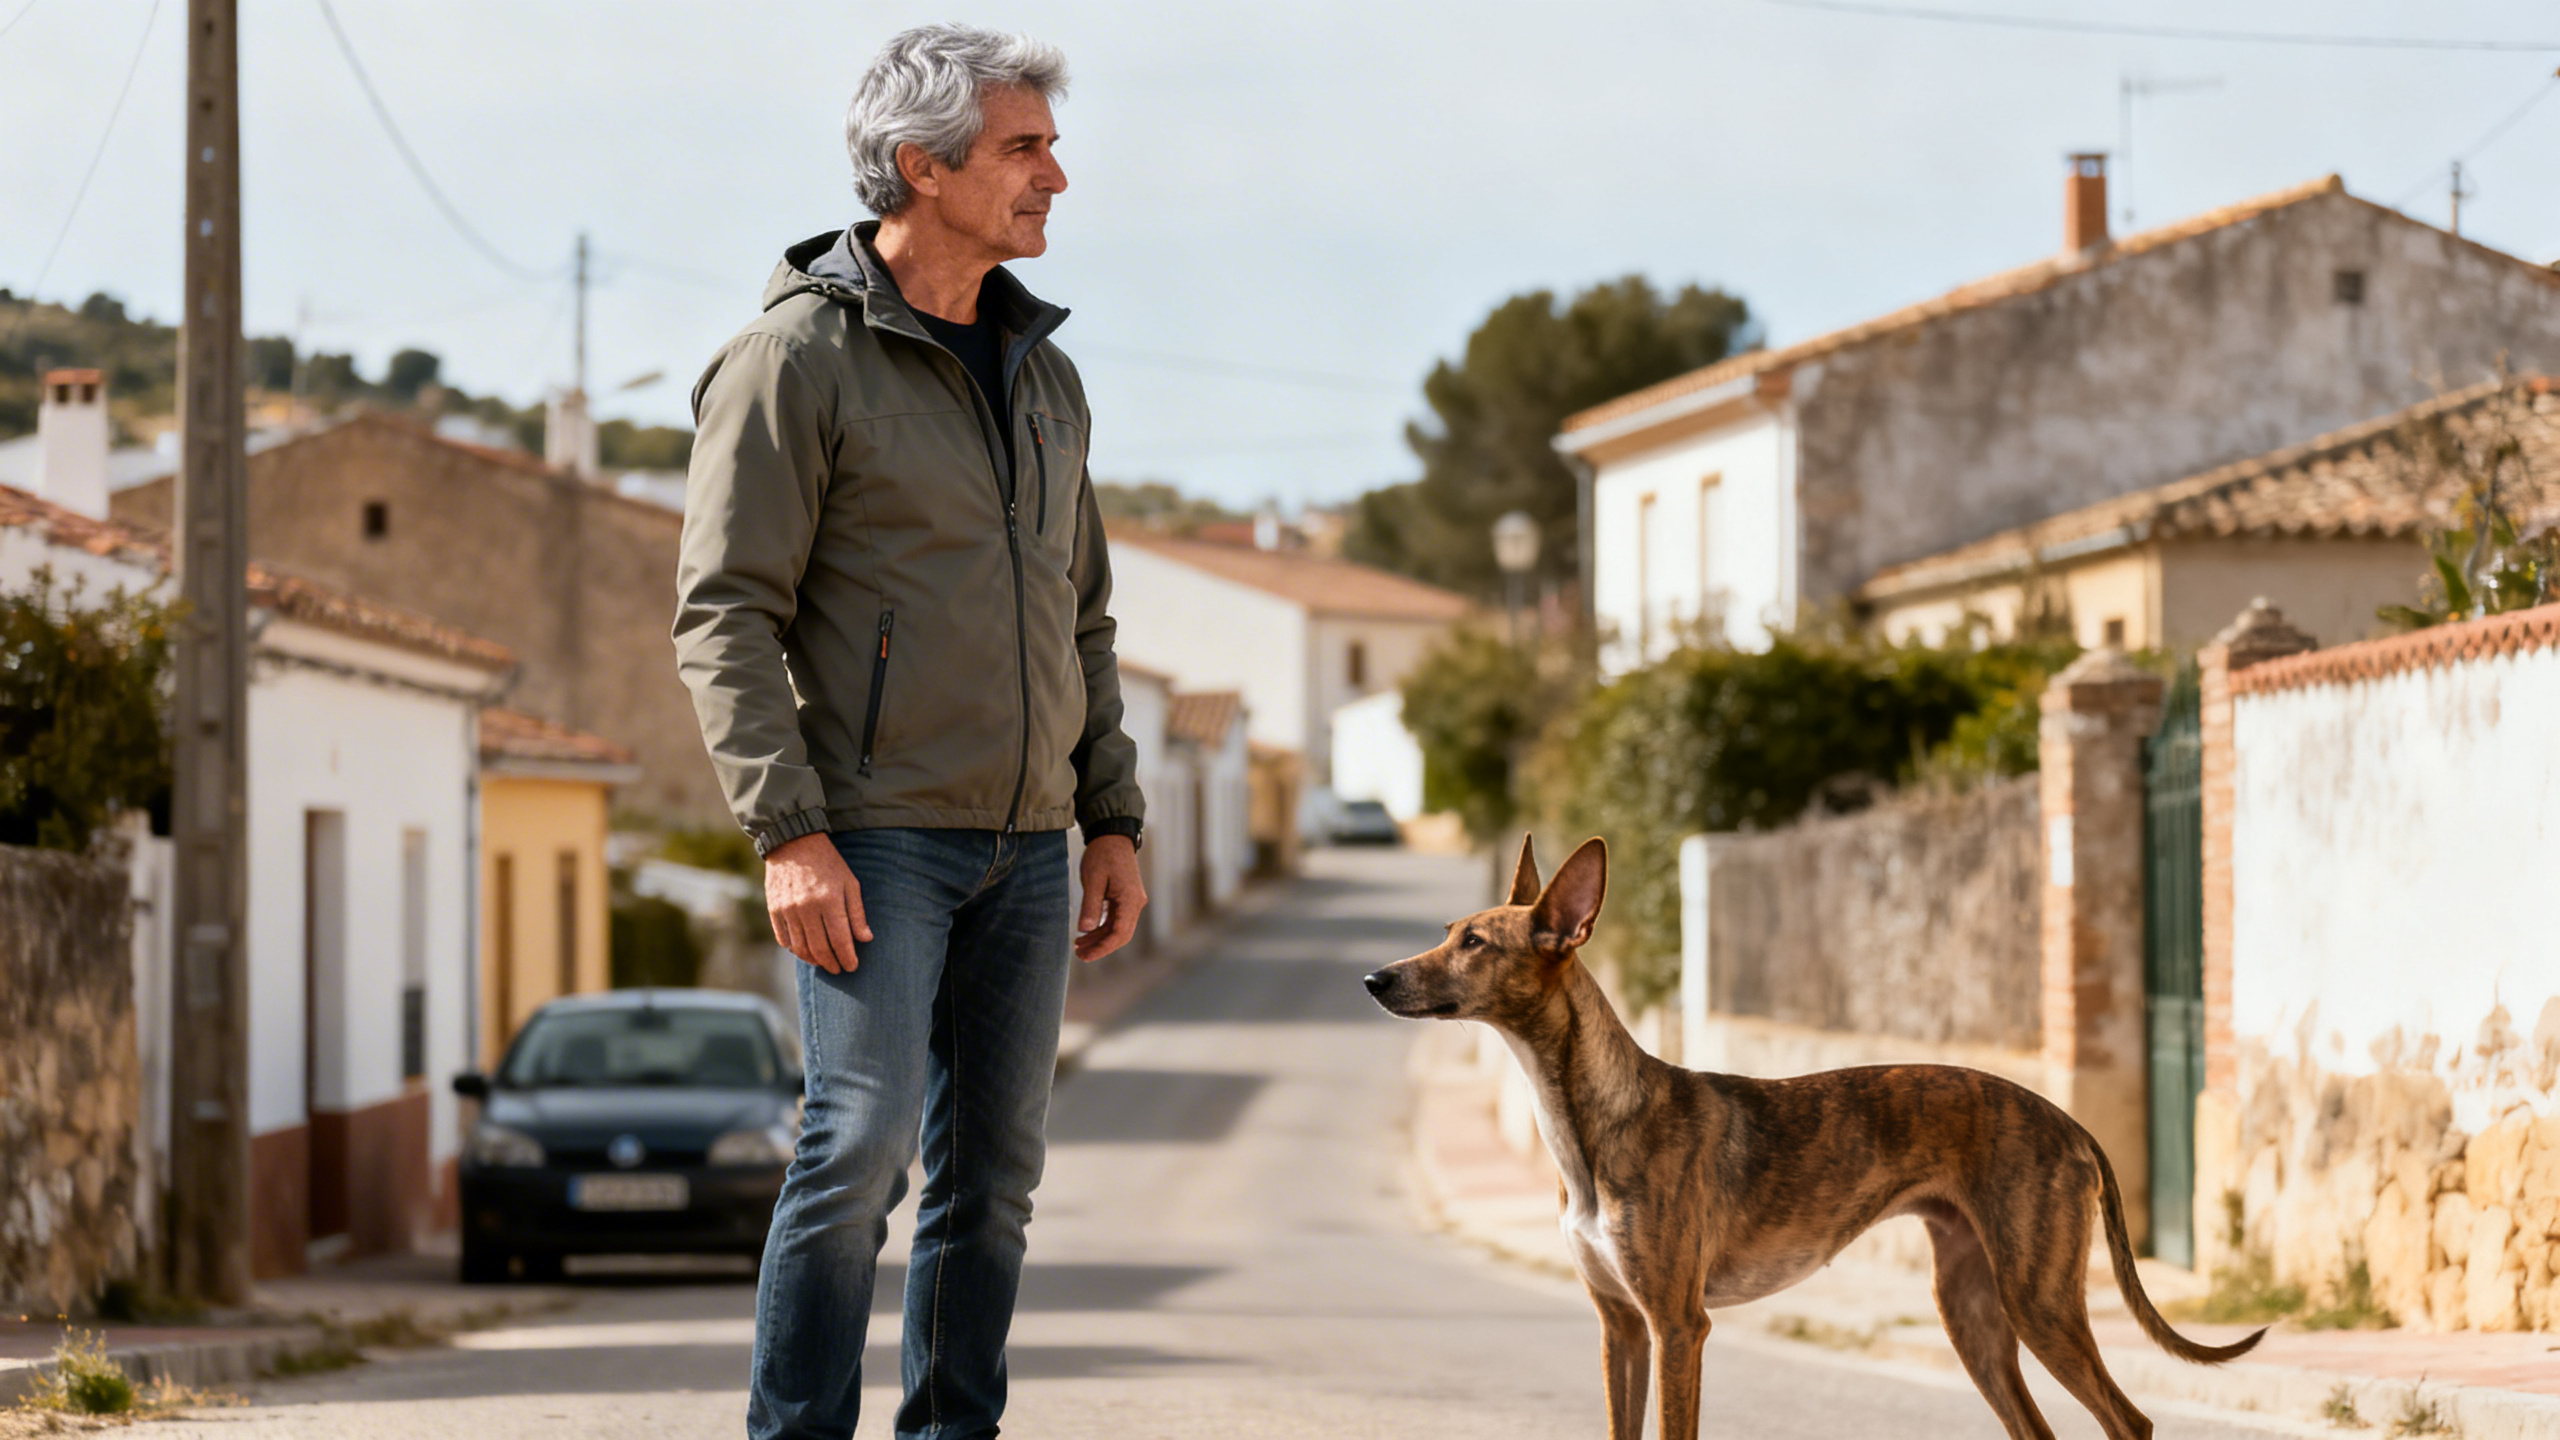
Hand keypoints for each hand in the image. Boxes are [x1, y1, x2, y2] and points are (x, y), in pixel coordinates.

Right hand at [764, 833, 872, 973]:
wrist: (793, 843)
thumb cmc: (828, 863)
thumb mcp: (849, 883)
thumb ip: (857, 912)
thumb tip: (865, 939)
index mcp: (829, 900)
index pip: (840, 940)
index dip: (847, 958)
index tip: (852, 967)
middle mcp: (806, 908)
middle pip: (819, 948)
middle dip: (831, 963)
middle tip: (839, 969)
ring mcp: (788, 910)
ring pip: (800, 948)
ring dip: (813, 960)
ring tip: (823, 962)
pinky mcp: (774, 909)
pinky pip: (784, 939)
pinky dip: (795, 949)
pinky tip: (805, 950)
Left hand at [1075, 834, 1145, 962]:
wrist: (1113, 836)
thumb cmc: (1103, 855)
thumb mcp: (1093, 880)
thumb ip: (1091, 906)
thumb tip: (1085, 930)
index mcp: (1130, 900)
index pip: (1119, 934)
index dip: (1102, 949)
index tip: (1084, 957)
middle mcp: (1135, 903)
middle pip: (1121, 935)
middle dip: (1100, 947)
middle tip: (1079, 954)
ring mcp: (1132, 901)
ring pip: (1118, 928)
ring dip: (1100, 938)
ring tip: (1078, 945)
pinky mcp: (1126, 898)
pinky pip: (1116, 919)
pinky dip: (1102, 928)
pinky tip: (1087, 932)